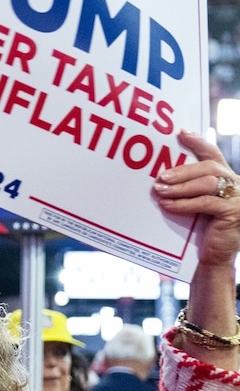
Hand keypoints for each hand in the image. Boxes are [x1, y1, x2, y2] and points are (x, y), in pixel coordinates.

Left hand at [153, 131, 239, 266]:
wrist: (214, 256)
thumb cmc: (201, 229)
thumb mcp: (196, 203)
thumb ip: (188, 188)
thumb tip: (159, 176)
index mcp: (228, 178)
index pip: (213, 155)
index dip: (198, 142)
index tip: (180, 133)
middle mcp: (237, 184)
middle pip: (208, 168)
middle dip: (182, 170)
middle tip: (160, 176)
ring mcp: (238, 198)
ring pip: (206, 184)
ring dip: (179, 186)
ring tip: (159, 190)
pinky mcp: (233, 212)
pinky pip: (205, 203)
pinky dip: (183, 203)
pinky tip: (167, 204)